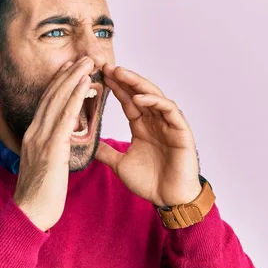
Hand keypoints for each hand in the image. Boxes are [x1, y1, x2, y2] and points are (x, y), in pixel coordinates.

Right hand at [14, 57, 94, 230]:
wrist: (29, 215)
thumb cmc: (39, 196)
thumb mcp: (43, 167)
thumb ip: (49, 151)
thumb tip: (57, 146)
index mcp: (32, 136)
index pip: (47, 103)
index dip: (59, 84)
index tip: (71, 69)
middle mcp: (34, 132)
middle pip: (52, 95)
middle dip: (68, 74)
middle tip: (83, 57)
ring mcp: (41, 139)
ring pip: (58, 101)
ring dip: (73, 78)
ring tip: (88, 62)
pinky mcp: (51, 148)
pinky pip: (64, 117)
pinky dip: (74, 97)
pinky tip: (85, 85)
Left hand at [95, 64, 201, 206]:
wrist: (169, 200)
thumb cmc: (150, 183)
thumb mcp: (120, 164)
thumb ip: (106, 152)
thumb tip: (86, 144)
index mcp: (142, 127)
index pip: (127, 101)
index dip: (115, 87)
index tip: (99, 75)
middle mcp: (156, 122)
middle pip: (139, 93)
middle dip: (124, 79)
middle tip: (106, 66)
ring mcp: (169, 125)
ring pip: (154, 96)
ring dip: (137, 84)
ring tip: (120, 74)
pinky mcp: (181, 131)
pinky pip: (169, 111)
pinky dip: (155, 102)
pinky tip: (139, 98)